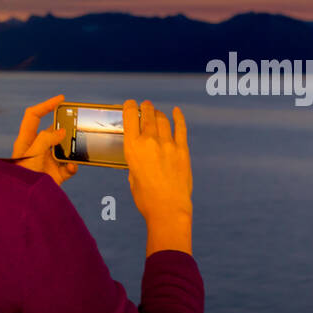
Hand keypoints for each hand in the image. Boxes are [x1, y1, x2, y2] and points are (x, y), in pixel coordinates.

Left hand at [13, 94, 78, 185]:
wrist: (23, 205)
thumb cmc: (21, 178)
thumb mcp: (32, 154)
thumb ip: (46, 139)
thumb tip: (61, 131)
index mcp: (26, 141)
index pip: (33, 116)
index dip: (46, 105)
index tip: (61, 99)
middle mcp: (37, 149)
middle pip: (53, 131)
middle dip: (65, 128)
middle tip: (76, 125)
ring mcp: (47, 162)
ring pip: (64, 148)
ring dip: (71, 148)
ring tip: (77, 147)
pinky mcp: (55, 175)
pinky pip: (69, 166)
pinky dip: (72, 166)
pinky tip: (71, 167)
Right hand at [123, 99, 192, 254]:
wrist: (168, 208)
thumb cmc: (146, 197)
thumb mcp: (132, 176)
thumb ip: (136, 161)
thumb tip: (142, 154)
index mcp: (132, 148)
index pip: (130, 118)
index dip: (130, 107)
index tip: (130, 104)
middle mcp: (149, 142)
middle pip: (148, 116)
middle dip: (146, 108)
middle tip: (145, 105)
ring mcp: (168, 144)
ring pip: (163, 120)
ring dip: (159, 114)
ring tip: (157, 112)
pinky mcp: (182, 150)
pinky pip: (181, 128)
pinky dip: (178, 118)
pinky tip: (177, 112)